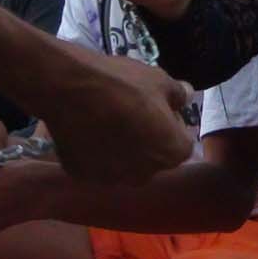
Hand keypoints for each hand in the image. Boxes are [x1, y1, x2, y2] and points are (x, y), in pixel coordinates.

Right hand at [46, 49, 195, 184]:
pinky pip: (95, 164)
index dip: (172, 125)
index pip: (181, 143)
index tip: (158, 108)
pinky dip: (94, 152)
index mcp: (171, 153)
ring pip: (124, 165)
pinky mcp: (83, 176)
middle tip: (131, 113)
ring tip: (106, 120)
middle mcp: (146, 174)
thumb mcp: (159, 79)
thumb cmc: (123, 83)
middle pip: (152, 158)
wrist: (71, 87)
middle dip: (147, 140)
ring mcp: (112, 179)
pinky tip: (86, 129)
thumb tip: (186, 96)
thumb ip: (178, 94)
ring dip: (122, 149)